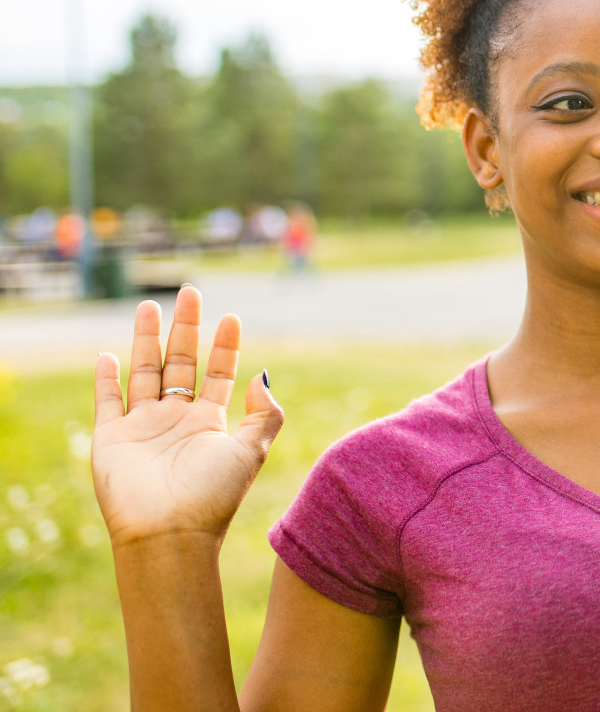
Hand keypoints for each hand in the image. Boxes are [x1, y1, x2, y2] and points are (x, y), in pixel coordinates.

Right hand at [91, 284, 284, 547]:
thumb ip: (264, 414)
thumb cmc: (213, 496)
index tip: (232, 317)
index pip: (220, 374)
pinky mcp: (111, 438)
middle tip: (190, 292)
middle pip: (181, 364)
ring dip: (147, 340)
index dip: (226, 346)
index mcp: (211, 423)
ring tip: (150, 307)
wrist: (168, 534)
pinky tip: (110, 354)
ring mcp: (143, 428)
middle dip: (186, 329)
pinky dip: (107, 378)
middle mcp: (177, 420)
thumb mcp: (251, 451)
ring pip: (145, 373)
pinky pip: (108, 402)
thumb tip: (263, 376)